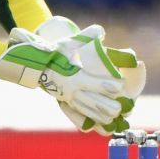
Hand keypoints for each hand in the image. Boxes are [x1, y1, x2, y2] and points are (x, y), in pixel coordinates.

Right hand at [0, 28, 124, 126]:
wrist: (38, 64)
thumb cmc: (58, 51)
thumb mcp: (71, 41)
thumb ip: (89, 35)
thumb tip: (101, 32)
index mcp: (76, 76)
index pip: (94, 82)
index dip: (108, 85)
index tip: (120, 86)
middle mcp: (73, 89)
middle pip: (92, 100)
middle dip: (107, 106)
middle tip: (120, 109)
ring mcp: (70, 97)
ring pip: (87, 110)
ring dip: (100, 115)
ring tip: (114, 120)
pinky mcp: (67, 102)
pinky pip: (80, 114)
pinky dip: (90, 120)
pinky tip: (100, 126)